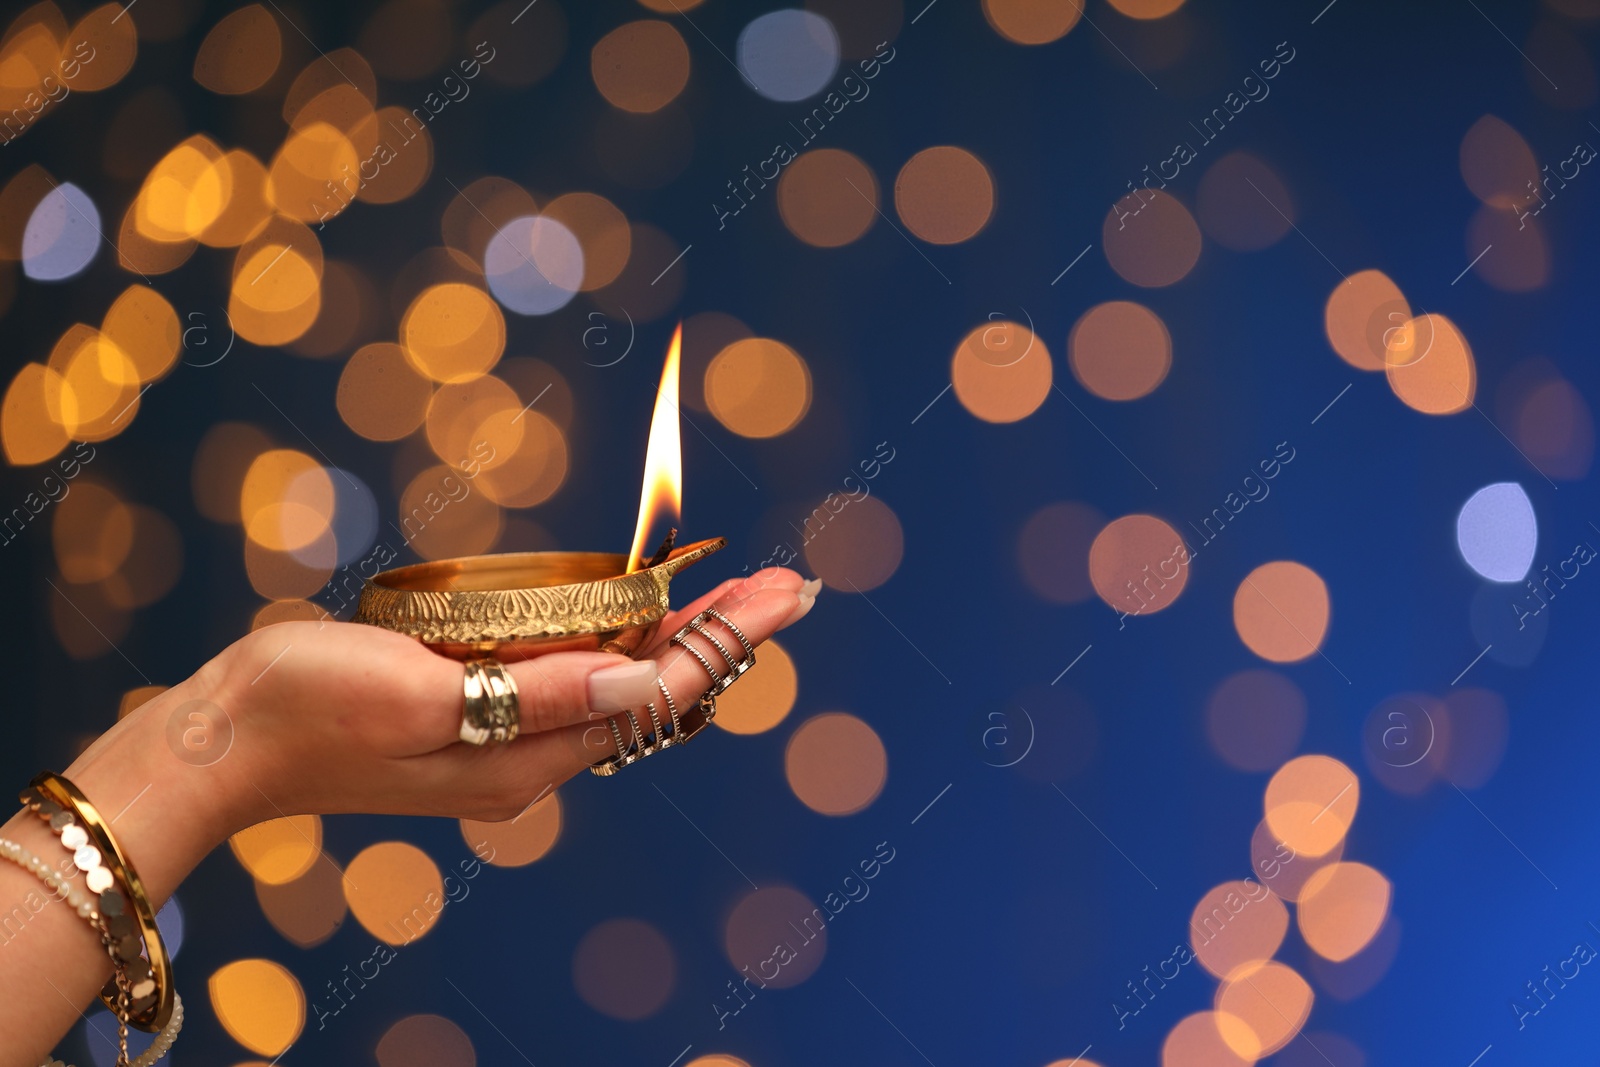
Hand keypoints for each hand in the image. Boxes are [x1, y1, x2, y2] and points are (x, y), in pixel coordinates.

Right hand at [167, 567, 815, 830]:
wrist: (227, 737)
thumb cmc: (309, 707)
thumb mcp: (421, 696)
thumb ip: (536, 694)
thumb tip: (643, 685)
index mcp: (525, 758)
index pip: (658, 694)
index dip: (728, 637)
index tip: (790, 594)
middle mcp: (530, 756)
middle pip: (655, 690)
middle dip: (726, 634)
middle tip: (791, 585)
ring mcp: (504, 737)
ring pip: (621, 685)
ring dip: (683, 637)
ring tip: (743, 597)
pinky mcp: (476, 712)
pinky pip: (573, 679)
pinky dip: (623, 642)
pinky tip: (642, 621)